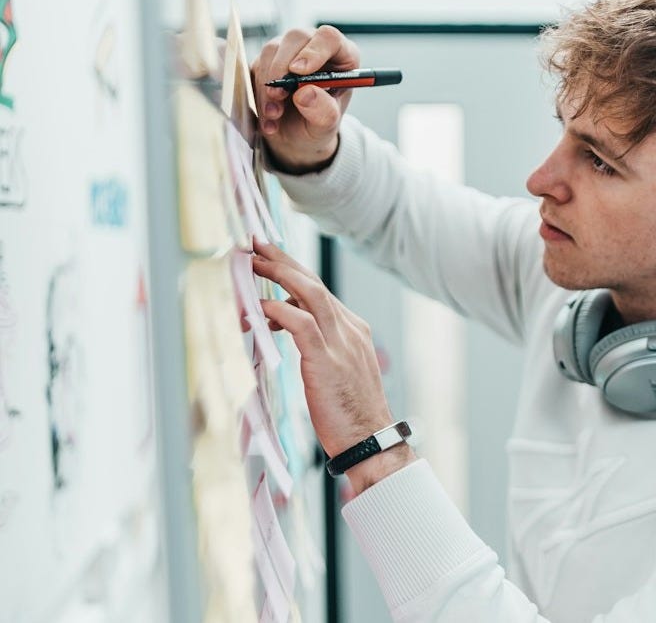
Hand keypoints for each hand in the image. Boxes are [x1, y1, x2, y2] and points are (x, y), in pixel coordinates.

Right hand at [250, 25, 360, 173]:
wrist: (297, 137)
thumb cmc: (318, 125)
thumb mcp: (327, 125)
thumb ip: (323, 111)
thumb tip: (305, 93)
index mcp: (341, 56)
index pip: (329, 38)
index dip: (314, 51)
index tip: (298, 71)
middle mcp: (314, 46)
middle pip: (296, 38)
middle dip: (282, 68)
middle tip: (278, 96)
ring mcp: (288, 51)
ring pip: (271, 51)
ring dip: (267, 85)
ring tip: (274, 115)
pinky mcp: (266, 61)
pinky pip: (254, 67)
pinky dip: (256, 93)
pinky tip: (267, 117)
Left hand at [252, 241, 415, 492]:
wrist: (371, 441)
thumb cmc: (350, 414)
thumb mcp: (335, 372)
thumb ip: (317, 346)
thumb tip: (285, 325)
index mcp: (353, 330)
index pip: (320, 291)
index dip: (294, 272)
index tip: (272, 258)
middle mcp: (350, 329)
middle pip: (314, 284)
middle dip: (284, 261)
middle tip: (257, 245)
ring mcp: (341, 343)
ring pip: (310, 294)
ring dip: (280, 274)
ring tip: (254, 263)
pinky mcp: (328, 360)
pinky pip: (302, 324)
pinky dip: (280, 311)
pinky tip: (261, 307)